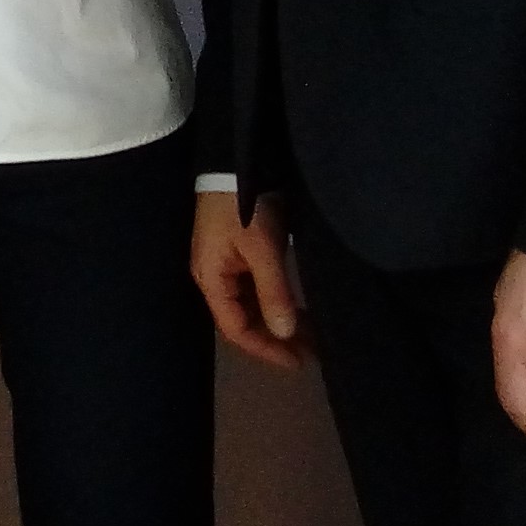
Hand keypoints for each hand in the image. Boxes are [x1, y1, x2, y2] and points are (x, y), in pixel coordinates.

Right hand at [192, 190, 304, 368]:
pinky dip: (274, 302)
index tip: (299, 362)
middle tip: (313, 352)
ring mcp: (224, 264)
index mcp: (212, 279)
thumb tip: (285, 333)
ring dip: (276, 321)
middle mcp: (214, 277)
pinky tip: (296, 308)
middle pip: (242, 319)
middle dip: (275, 338)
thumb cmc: (245, 207)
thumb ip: (274, 292)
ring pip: (250, 305)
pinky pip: (254, 289)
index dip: (265, 349)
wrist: (233, 163)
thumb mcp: (262, 249)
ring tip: (310, 334)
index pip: (236, 328)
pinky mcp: (237, 252)